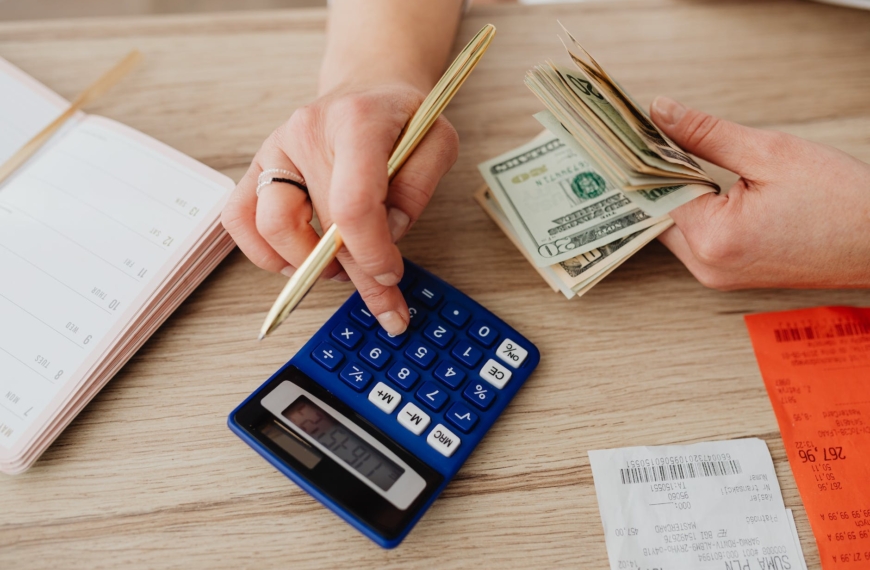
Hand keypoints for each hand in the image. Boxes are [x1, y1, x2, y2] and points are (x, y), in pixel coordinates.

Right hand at [221, 83, 458, 333]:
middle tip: (384, 302)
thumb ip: (419, 189)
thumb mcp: (437, 142)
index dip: (371, 253)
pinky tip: (299, 260)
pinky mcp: (258, 167)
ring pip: (270, 227)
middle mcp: (306, 132)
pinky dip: (265, 252)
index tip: (390, 276)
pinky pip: (239, 219)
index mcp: (356, 122)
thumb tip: (387, 236)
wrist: (368, 88)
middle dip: (356, 275)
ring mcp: (275, 149)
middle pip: (320, 225)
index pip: (353, 203)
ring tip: (340, 268)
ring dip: (306, 264)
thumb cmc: (402, 119)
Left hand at [650, 96, 869, 289]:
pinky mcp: (728, 274)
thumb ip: (706, 133)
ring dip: (677, 192)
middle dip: (658, 175)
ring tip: (681, 154)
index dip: (647, 157)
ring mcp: (716, 275)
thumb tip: (661, 113)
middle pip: (659, 213)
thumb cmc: (840, 200)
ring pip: (675, 226)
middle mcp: (707, 266)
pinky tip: (704, 182)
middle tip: (654, 136)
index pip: (656, 192)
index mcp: (713, 239)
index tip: (638, 130)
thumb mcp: (770, 152)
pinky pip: (695, 238)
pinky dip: (695, 210)